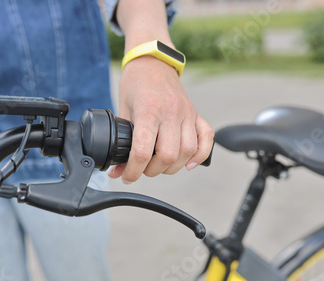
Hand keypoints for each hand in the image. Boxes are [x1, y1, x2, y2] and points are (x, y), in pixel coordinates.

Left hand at [108, 55, 213, 183]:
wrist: (153, 60)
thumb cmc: (135, 83)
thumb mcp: (122, 109)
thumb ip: (121, 139)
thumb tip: (116, 169)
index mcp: (149, 110)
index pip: (143, 150)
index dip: (134, 170)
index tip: (127, 177)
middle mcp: (171, 112)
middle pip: (168, 156)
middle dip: (153, 170)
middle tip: (142, 168)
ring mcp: (187, 113)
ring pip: (187, 152)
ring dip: (173, 167)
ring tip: (159, 165)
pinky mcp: (196, 114)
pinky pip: (207, 139)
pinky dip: (200, 156)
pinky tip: (188, 163)